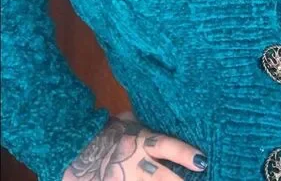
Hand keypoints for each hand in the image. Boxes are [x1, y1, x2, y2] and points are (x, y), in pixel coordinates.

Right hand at [62, 110, 207, 179]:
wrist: (71, 147)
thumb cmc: (104, 131)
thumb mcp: (127, 120)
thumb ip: (147, 123)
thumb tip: (169, 113)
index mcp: (141, 140)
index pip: (167, 146)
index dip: (185, 154)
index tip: (203, 161)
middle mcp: (134, 162)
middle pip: (162, 177)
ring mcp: (122, 179)